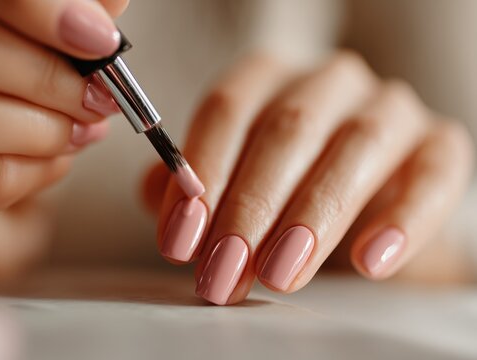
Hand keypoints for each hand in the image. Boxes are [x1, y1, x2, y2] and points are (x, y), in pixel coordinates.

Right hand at [0, 0, 127, 279]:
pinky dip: (33, 171)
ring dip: (39, 126)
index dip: (32, 8)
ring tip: (80, 128)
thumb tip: (108, 5)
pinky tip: (53, 156)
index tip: (99, 37)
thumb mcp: (3, 34)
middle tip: (98, 94)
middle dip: (38, 71)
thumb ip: (46, 16)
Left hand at [143, 52, 473, 304]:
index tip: (180, 240)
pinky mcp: (438, 144)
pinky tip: (368, 261)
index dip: (200, 175)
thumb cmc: (285, 184)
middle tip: (225, 268)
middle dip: (250, 206)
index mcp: (270, 77)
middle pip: (286, 129)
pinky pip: (432, 176)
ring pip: (355, 147)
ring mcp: (388, 107)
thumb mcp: (233, 181)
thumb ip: (194, 187)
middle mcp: (329, 81)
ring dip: (312, 216)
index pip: (227, 109)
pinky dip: (402, 219)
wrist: (364, 197)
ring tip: (279, 273)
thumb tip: (164, 202)